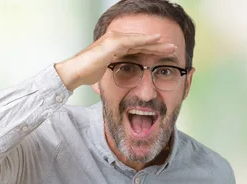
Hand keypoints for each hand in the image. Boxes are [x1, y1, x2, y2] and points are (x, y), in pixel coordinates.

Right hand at [55, 32, 176, 90]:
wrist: (74, 73)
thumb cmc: (86, 74)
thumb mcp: (106, 73)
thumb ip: (115, 71)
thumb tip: (123, 81)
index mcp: (115, 48)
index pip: (137, 48)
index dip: (152, 50)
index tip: (164, 54)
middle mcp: (115, 41)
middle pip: (141, 42)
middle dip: (158, 45)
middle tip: (173, 48)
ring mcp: (113, 40)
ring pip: (140, 40)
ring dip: (156, 42)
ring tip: (170, 45)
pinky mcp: (112, 43)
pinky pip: (133, 40)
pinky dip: (146, 39)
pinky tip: (156, 39)